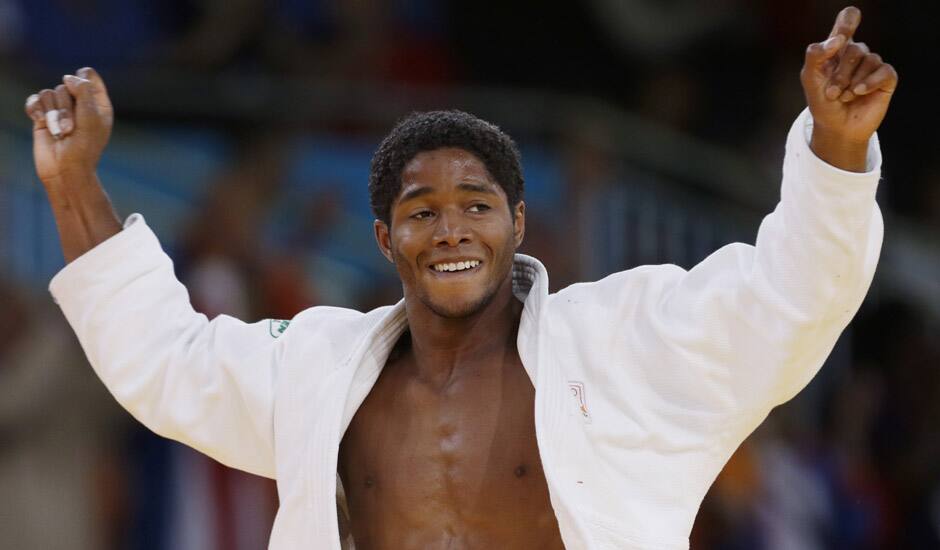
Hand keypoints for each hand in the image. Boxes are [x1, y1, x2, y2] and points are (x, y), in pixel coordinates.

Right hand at [24, 67, 113, 185]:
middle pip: (66, 86)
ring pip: (49, 93)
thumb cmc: (84, 145)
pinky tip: (39, 122)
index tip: (80, 90)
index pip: (88, 76)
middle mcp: (80, 105)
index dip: (82, 78)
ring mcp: (60, 111)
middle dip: (65, 107)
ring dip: (52, 113)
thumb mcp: (91, 116)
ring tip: (59, 133)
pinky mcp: (43, 117)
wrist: (65, 170)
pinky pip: (34, 100)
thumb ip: (83, 91)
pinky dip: (35, 109)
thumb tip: (68, 77)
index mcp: (97, 103)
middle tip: (71, 129)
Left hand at [801, 7, 897, 146]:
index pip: (848, 20)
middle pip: (855, 48)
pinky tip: (859, 92)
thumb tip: (838, 40)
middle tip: (832, 92)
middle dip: (841, 73)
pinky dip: (869, 82)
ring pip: (870, 59)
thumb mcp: (810, 78)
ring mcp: (872, 65)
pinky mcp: (885, 79)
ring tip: (843, 97)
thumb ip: (816, 55)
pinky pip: (884, 71)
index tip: (842, 35)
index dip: (848, 21)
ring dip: (852, 82)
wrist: (835, 128)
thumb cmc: (822, 102)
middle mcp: (857, 54)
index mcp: (838, 48)